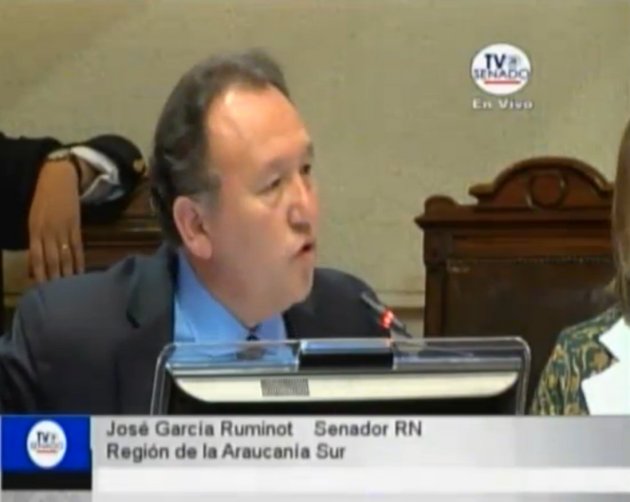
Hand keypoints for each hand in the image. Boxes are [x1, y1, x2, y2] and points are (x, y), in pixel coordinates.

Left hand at [28, 160, 84, 281]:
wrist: (58, 178)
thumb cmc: (42, 199)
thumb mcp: (33, 219)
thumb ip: (35, 241)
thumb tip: (34, 265)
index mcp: (34, 230)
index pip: (37, 258)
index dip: (39, 274)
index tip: (40, 290)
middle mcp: (48, 232)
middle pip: (51, 260)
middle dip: (54, 278)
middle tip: (57, 295)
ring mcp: (63, 229)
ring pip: (65, 256)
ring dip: (67, 273)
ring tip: (70, 288)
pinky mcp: (76, 226)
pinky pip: (77, 247)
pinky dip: (79, 261)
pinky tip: (80, 272)